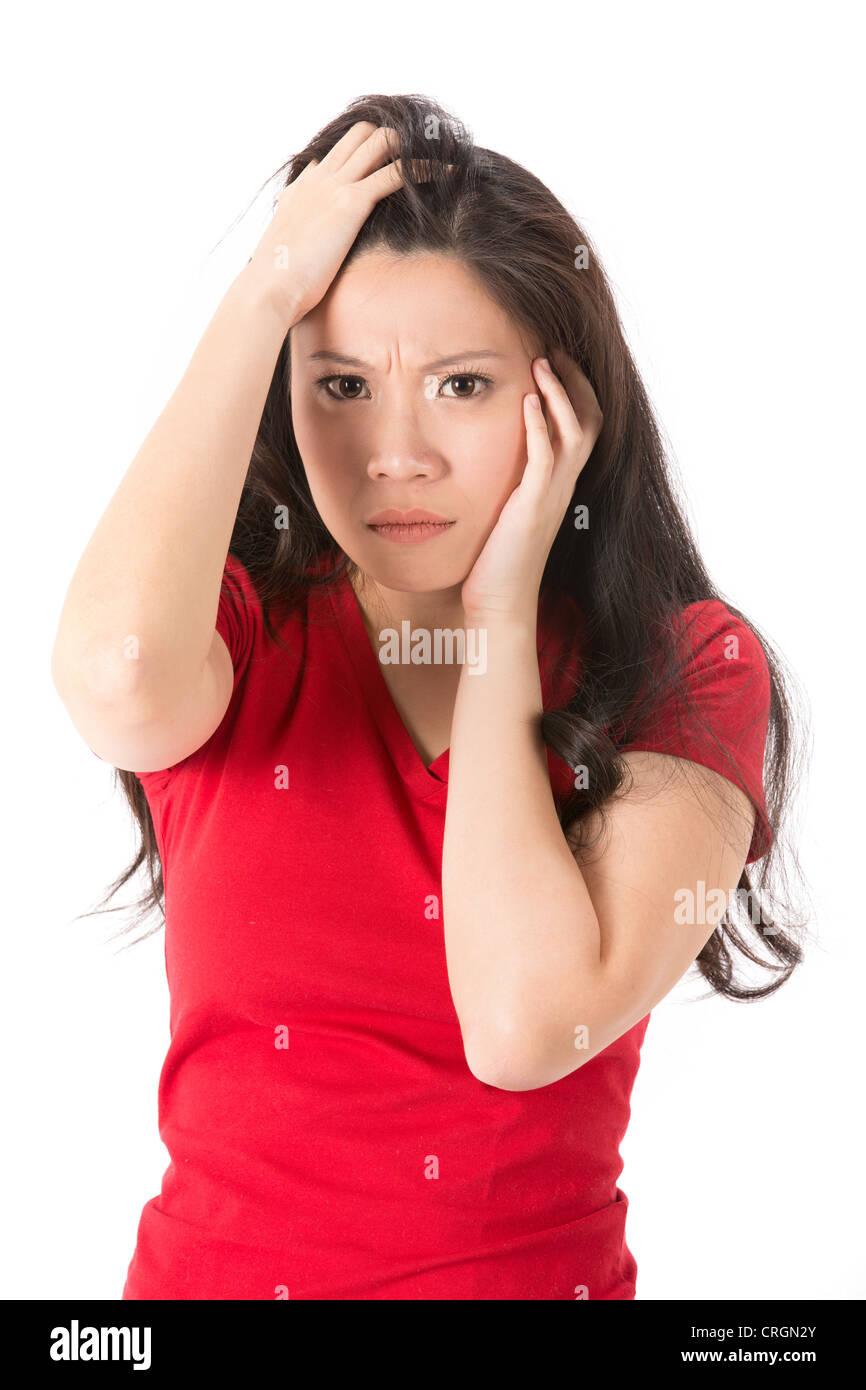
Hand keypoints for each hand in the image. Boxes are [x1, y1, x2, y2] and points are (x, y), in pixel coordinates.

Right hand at [244, 121, 429, 329]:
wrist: (268, 287)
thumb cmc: (277, 283)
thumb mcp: (286, 253)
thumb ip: (300, 243)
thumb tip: (308, 253)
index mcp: (302, 188)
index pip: (335, 154)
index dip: (364, 154)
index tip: (389, 162)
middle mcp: (319, 178)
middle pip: (360, 135)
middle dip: (392, 139)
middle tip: (421, 154)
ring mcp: (335, 186)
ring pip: (380, 142)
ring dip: (411, 146)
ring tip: (440, 155)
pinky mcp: (352, 202)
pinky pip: (396, 173)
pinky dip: (424, 169)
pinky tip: (447, 173)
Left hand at [460, 348, 602, 623]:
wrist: (500, 603)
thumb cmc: (496, 561)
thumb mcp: (507, 509)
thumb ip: (510, 480)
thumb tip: (494, 454)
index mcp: (559, 483)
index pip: (584, 425)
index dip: (575, 389)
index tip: (554, 360)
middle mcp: (564, 485)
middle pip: (591, 420)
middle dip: (575, 380)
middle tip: (554, 349)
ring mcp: (552, 495)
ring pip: (576, 432)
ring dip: (560, 394)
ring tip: (542, 363)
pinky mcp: (533, 507)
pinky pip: (545, 458)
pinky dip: (540, 426)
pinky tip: (527, 401)